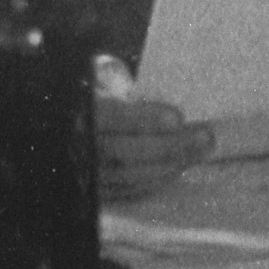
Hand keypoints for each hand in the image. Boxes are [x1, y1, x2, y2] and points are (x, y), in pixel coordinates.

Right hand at [92, 54, 213, 200]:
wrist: (64, 136)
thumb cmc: (83, 101)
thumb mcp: (89, 80)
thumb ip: (108, 76)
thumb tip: (131, 81)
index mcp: (79, 117)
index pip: (111, 119)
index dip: (145, 119)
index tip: (177, 117)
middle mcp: (81, 149)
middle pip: (126, 153)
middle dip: (170, 146)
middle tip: (204, 137)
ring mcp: (88, 174)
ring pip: (130, 176)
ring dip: (170, 165)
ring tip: (200, 151)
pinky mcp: (97, 192)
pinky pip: (128, 190)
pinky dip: (157, 180)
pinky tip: (178, 167)